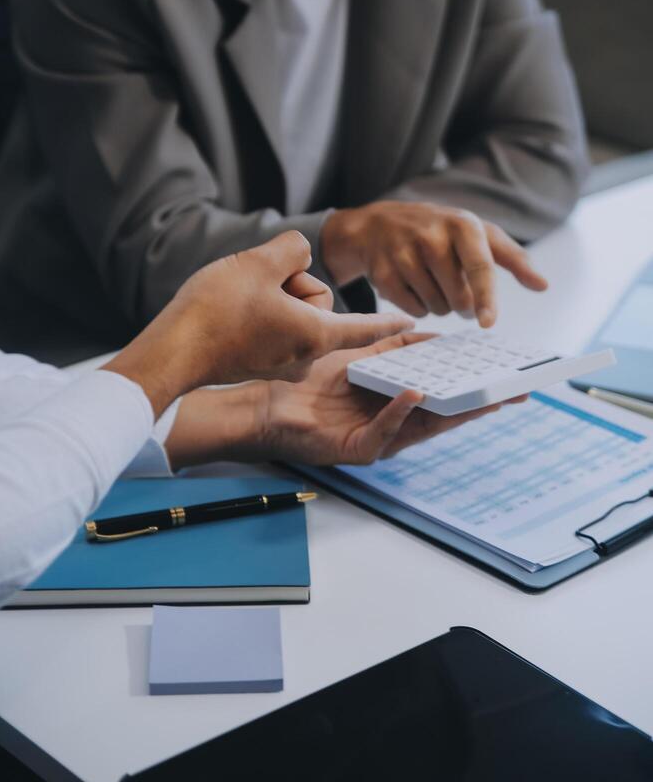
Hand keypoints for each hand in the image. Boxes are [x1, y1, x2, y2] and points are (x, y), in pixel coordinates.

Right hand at [103, 231, 411, 415]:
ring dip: (273, 298)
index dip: (388, 321)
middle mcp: (305, 355)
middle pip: (318, 304)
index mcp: (316, 334)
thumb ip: (294, 249)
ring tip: (241, 301)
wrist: (173, 349)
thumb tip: (299, 254)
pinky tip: (233, 314)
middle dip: (294, 286)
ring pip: (294, 313)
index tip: (412, 325)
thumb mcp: (260, 261)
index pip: (364, 325)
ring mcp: (282, 363)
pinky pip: (274, 327)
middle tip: (259, 287)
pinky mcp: (260, 364)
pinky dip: (260, 313)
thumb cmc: (216, 311)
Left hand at [164, 334, 524, 469]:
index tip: (503, 370)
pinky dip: (399, 414)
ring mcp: (378, 438)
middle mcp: (394, 423)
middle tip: (514, 392)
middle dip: (480, 403)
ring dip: (452, 412)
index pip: (444, 392)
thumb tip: (427, 330)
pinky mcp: (357, 450)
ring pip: (424, 428)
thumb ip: (392, 345)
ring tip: (482, 397)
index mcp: (397, 400)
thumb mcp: (359, 355)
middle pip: (446, 414)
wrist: (267, 400)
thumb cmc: (309, 379)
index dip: (473, 383)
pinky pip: (383, 432)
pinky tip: (414, 396)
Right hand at [321, 201, 547, 326]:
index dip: (485, 297)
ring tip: (432, 282)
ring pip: (436, 307)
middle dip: (463, 304)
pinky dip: (418, 307)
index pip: (479, 265)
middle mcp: (430, 235)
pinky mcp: (381, 272)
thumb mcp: (478, 235)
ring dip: (441, 306)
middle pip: (458, 297)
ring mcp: (402, 253)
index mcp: (461, 224)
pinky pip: (412, 309)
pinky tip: (414, 287)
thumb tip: (543, 285)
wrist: (380, 224)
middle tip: (455, 287)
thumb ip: (513, 258)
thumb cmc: (441, 231)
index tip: (488, 323)